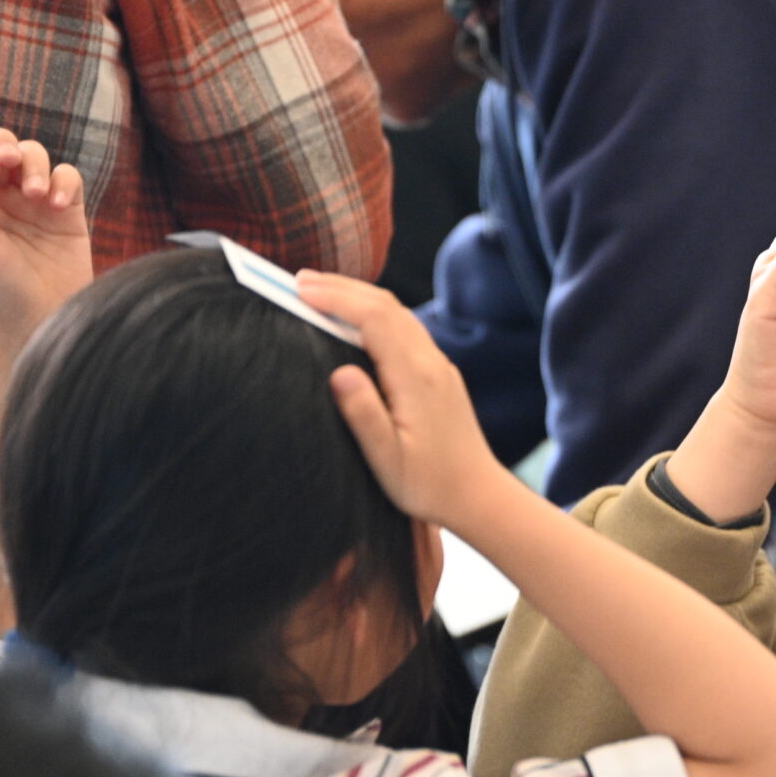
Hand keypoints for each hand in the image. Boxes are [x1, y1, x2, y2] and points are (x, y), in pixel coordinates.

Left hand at [0, 129, 91, 351]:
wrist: (40, 322)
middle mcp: (1, 197)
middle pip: (0, 145)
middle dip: (4, 143)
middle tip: (10, 161)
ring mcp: (36, 202)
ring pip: (35, 155)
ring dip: (36, 164)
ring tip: (38, 195)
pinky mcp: (68, 212)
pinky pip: (69, 178)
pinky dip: (64, 182)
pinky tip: (58, 206)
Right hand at [299, 272, 513, 530]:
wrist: (478, 496)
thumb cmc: (429, 484)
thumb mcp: (388, 460)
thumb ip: (364, 415)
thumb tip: (339, 373)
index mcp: (415, 378)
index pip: (373, 319)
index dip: (336, 299)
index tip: (299, 290)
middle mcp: (431, 363)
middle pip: (386, 306)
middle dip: (342, 288)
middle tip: (297, 279)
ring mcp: (439, 366)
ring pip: (398, 313)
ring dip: (359, 296)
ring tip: (319, 290)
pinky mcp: (440, 374)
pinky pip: (406, 328)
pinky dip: (376, 312)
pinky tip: (356, 318)